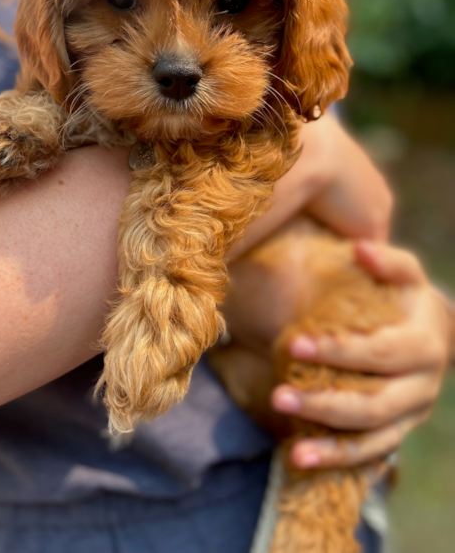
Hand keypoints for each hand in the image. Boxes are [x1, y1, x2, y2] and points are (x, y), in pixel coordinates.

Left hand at [272, 241, 451, 468]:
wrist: (431, 333)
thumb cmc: (405, 298)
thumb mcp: (405, 275)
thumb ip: (387, 261)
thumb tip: (361, 248)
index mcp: (426, 345)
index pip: (381, 352)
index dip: (339, 351)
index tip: (294, 343)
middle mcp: (423, 386)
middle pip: (375, 403)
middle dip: (324, 402)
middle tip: (278, 395)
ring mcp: (411, 415)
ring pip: (372, 437)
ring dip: (329, 442)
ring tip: (291, 444)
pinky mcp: (397, 432)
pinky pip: (369, 455)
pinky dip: (336, 460)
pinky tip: (299, 459)